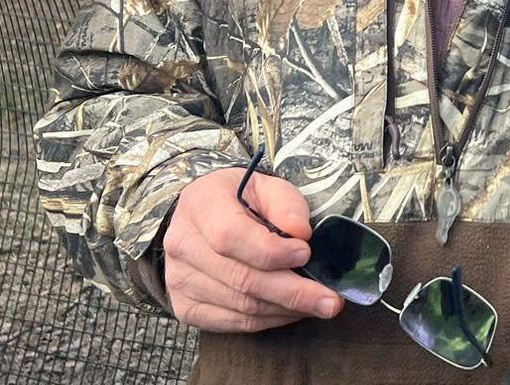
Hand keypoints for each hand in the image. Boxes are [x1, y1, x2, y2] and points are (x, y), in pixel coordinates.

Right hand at [158, 165, 342, 332]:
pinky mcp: (185, 306)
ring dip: (286, 309)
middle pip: (241, 278)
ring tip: (318, 304)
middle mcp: (183, 244)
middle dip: (293, 293)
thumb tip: (300, 232)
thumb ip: (285, 203)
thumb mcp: (265, 186)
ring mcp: (179, 279)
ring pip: (241, 306)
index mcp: (199, 205)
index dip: (270, 251)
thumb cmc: (239, 200)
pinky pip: (233, 322)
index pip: (230, 236)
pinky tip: (292, 311)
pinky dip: (269, 320)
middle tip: (330, 300)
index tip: (305, 253)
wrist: (201, 219)